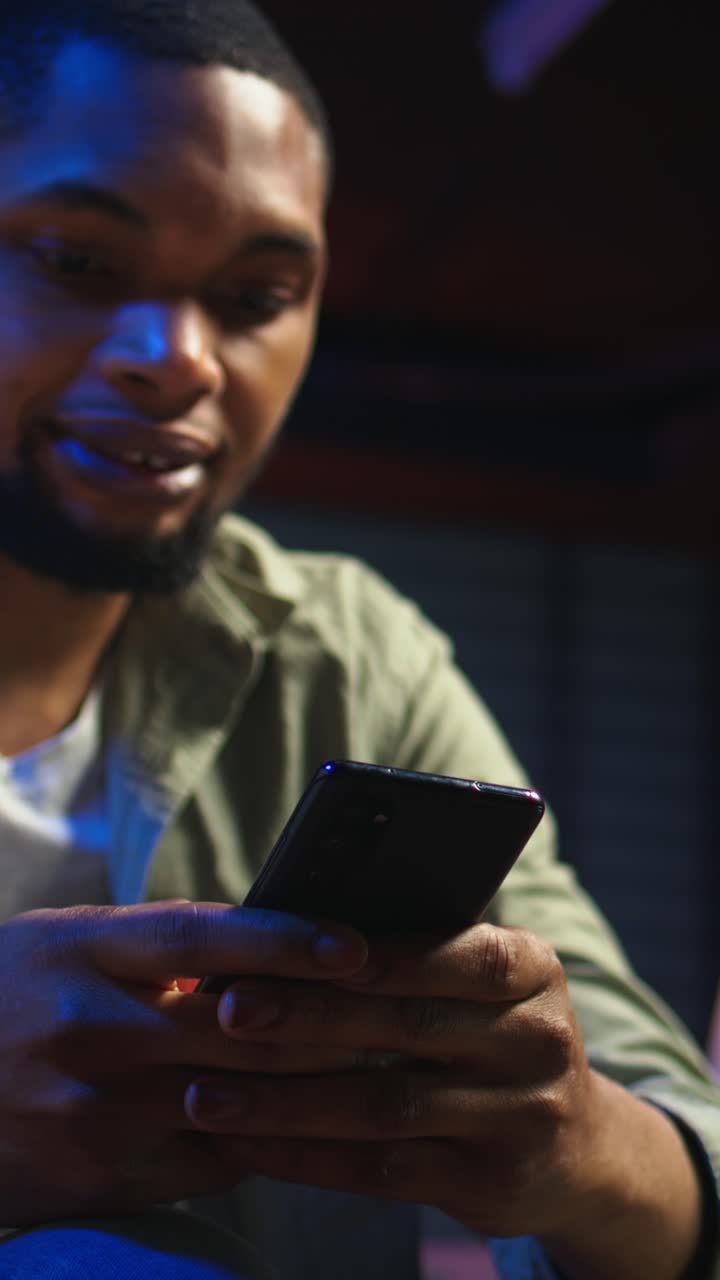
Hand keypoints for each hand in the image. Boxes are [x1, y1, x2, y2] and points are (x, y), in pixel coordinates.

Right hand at [0, 901, 366, 1225]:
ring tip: (384, 1074)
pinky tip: (311, 1127)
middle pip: (239, 1033)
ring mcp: (93, 1111)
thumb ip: (161, 945)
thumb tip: (273, 947)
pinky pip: (213, 1163)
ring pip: (239, 1105)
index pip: (201, 938)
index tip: (356, 946)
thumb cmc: (17, 992)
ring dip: (315, 1092)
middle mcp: (90, 1028)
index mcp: (85, 949)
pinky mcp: (100, 1177)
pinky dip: (267, 1142)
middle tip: (403, 1018)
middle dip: (331, 1029)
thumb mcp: (72, 943)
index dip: (285, 940)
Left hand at [187, 924, 703, 1279]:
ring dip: (286, 1102)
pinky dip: (306, 1158)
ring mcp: (520, 1118)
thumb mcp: (480, 981)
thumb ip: (413, 952)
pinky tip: (248, 1147)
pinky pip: (381, 1172)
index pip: (451, 952)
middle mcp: (536, 1039)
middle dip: (307, 1018)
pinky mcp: (488, 1186)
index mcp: (530, 967)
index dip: (372, 954)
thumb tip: (290, 927)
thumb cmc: (490, 1031)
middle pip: (406, 1026)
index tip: (290, 946)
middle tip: (228, 1010)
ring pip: (384, 1106)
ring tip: (207, 1094)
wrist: (578, 1146)